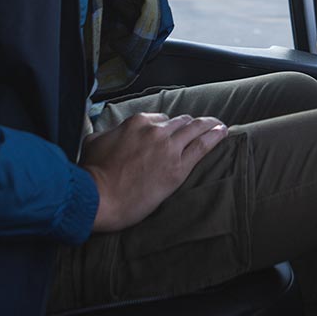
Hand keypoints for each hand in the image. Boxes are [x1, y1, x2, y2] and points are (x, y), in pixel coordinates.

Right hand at [80, 112, 227, 231]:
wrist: (100, 197)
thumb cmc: (93, 173)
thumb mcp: (93, 142)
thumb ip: (108, 132)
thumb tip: (109, 133)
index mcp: (137, 122)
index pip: (160, 118)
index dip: (166, 126)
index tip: (170, 132)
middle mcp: (156, 131)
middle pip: (180, 122)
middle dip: (188, 125)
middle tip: (199, 127)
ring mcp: (169, 148)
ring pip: (195, 129)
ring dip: (208, 125)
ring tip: (218, 124)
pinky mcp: (178, 168)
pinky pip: (203, 146)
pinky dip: (215, 137)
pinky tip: (223, 132)